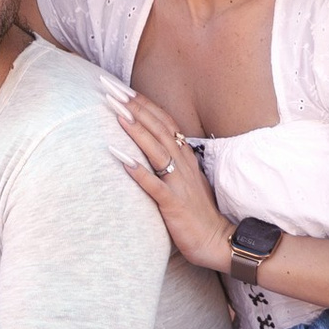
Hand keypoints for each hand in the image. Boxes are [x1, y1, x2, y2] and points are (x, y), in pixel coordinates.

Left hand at [108, 89, 237, 274]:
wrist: (218, 241)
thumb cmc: (196, 211)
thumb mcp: (184, 179)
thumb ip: (169, 161)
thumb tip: (148, 145)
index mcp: (184, 156)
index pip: (163, 122)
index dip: (143, 103)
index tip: (120, 87)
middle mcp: (182, 164)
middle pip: (157, 128)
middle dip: (133, 107)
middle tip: (110, 88)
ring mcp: (179, 183)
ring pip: (156, 150)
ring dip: (136, 130)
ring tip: (115, 112)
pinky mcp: (174, 204)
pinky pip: (154, 185)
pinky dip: (139, 172)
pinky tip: (122, 160)